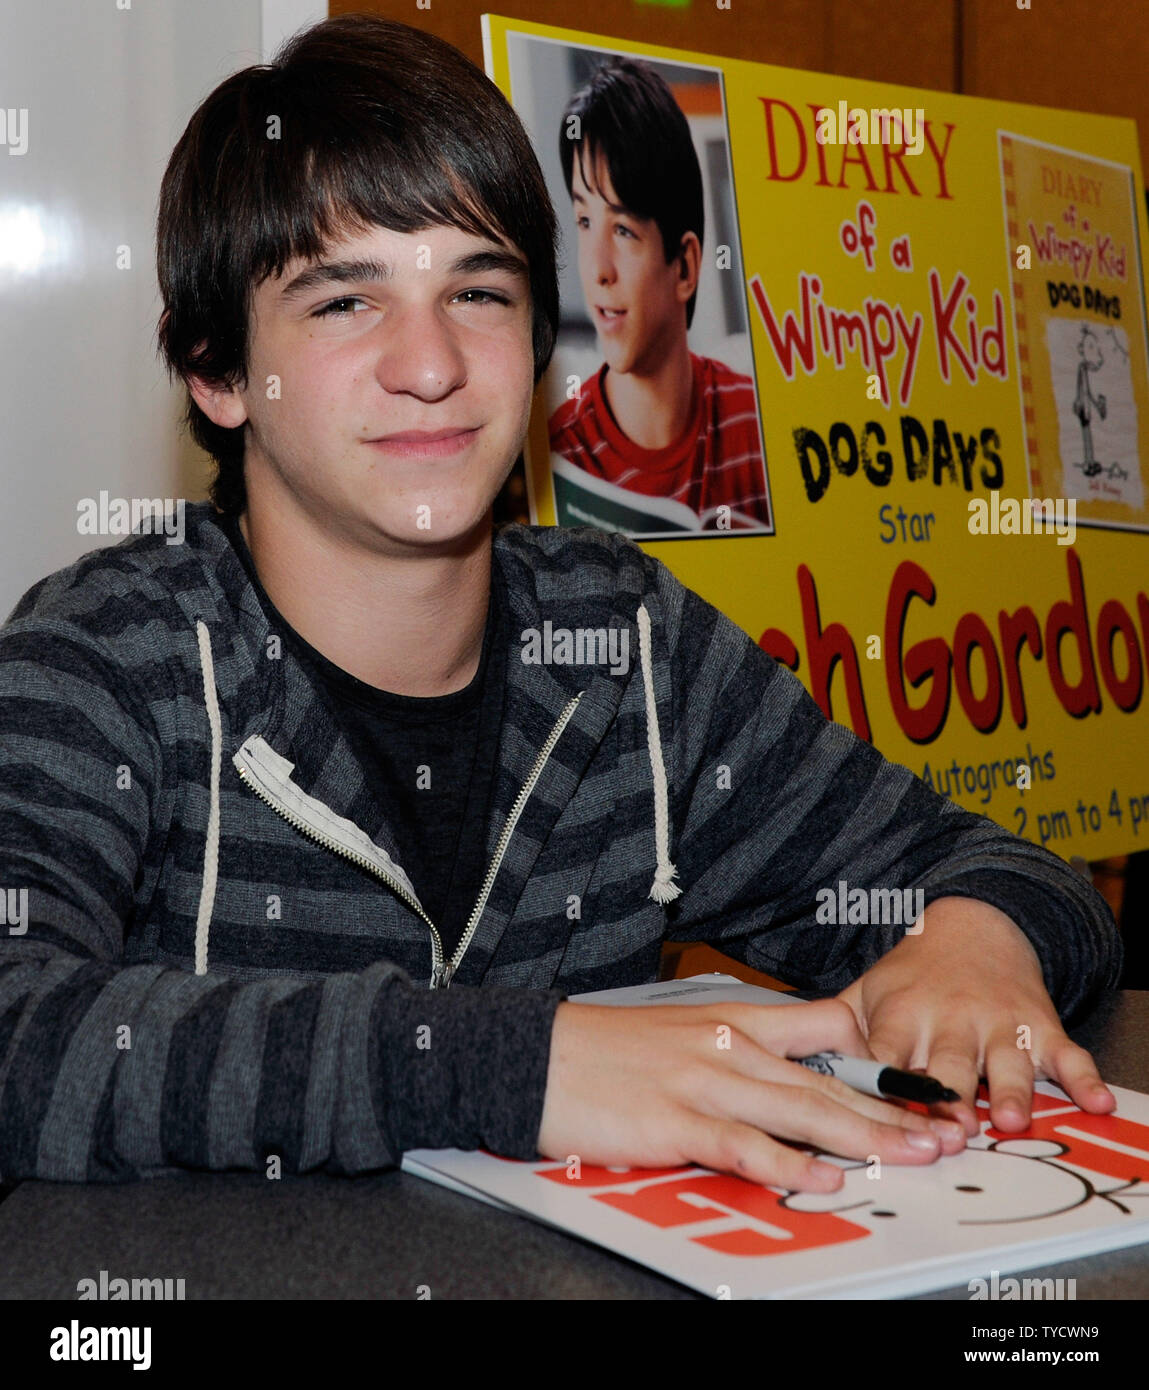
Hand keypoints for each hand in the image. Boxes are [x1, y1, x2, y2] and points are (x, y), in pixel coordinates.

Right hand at [537, 996, 966, 1192]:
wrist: (537, 1054)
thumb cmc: (603, 1050)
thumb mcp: (679, 1032)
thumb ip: (732, 1049)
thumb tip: (780, 1076)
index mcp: (731, 1021)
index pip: (822, 1029)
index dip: (874, 1056)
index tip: (919, 1082)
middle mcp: (729, 1047)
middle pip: (827, 1079)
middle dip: (892, 1109)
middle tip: (944, 1130)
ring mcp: (705, 1083)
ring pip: (802, 1110)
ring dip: (864, 1136)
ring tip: (912, 1156)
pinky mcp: (677, 1120)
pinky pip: (745, 1146)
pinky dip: (789, 1164)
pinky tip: (823, 1178)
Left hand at [837, 896, 1116, 1135]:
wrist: (972, 926)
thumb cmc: (912, 977)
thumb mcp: (867, 994)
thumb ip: (833, 1034)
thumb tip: (786, 1067)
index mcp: (900, 1014)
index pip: (886, 1059)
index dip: (883, 1089)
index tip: (879, 1119)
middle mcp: (949, 1019)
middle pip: (946, 1063)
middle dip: (947, 1094)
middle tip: (949, 1128)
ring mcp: (996, 1023)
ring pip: (1004, 1061)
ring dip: (1008, 1089)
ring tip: (1008, 1118)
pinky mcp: (1038, 1025)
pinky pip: (1066, 1054)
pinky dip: (1084, 1078)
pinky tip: (1096, 1101)